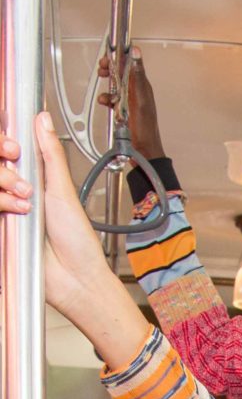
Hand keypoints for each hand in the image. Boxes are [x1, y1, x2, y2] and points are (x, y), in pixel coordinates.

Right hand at [0, 117, 140, 345]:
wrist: (76, 279)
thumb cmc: (77, 241)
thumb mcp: (63, 191)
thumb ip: (50, 155)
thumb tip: (42, 119)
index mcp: (30, 180)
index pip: (5, 155)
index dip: (3, 147)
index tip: (11, 148)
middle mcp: (12, 195)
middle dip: (4, 173)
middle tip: (25, 188)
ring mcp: (4, 214)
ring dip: (3, 193)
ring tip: (25, 209)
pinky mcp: (0, 233)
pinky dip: (0, 207)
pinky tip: (14, 217)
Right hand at [96, 49, 163, 159]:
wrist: (144, 150)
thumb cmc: (145, 128)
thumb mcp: (140, 98)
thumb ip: (137, 76)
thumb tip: (136, 52)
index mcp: (142, 85)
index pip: (132, 62)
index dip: (121, 55)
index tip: (110, 54)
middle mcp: (137, 90)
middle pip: (121, 71)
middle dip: (110, 68)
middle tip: (102, 69)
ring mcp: (130, 99)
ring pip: (115, 84)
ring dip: (107, 83)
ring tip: (103, 84)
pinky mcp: (124, 109)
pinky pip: (113, 98)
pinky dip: (107, 98)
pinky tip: (105, 102)